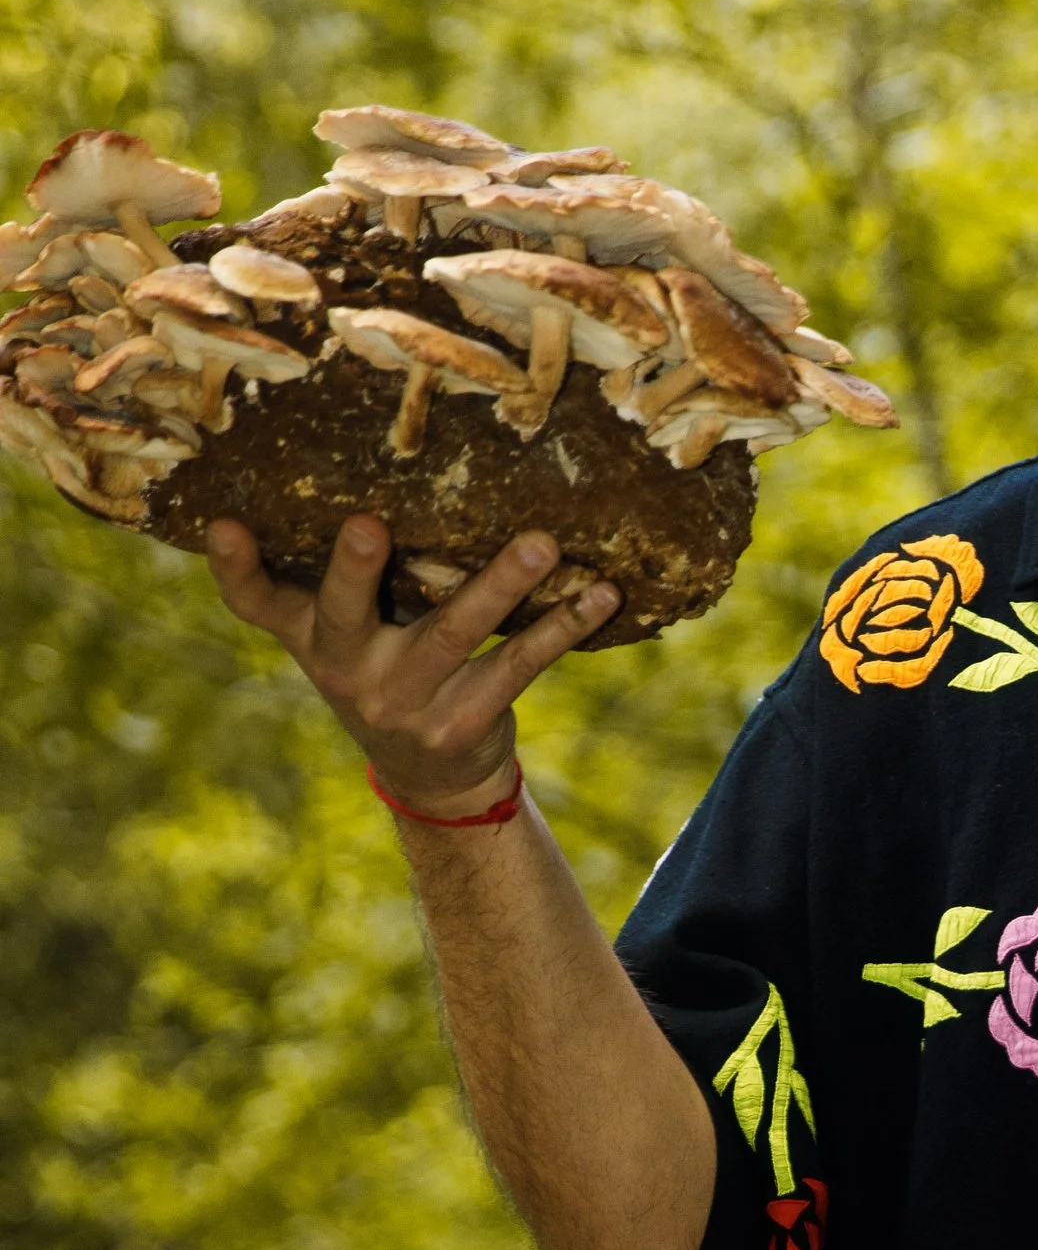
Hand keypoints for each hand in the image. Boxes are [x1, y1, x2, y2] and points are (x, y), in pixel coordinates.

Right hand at [203, 514, 616, 812]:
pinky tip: (602, 594)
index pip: (257, 601)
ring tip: (542, 544)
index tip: (222, 524)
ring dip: (499, 583)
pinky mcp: (466, 720)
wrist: (433, 778)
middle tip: (368, 525)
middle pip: (344, 610)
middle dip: (354, 569)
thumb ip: (326, 574)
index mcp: (312, 636)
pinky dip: (563, 625)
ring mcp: (407, 699)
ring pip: (454, 630)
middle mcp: (348, 667)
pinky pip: (520, 663)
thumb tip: (334, 471)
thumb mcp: (343, 631)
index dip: (235, 567)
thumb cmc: (385, 670)